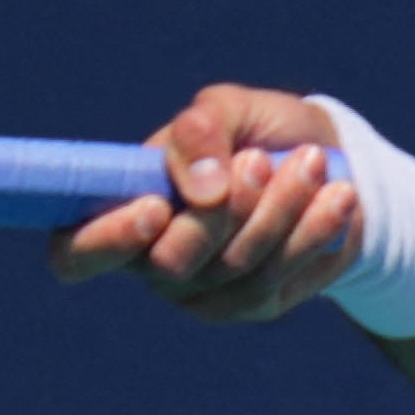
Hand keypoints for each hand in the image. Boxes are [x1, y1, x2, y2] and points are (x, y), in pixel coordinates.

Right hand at [45, 82, 363, 323]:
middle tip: (258, 161)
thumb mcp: (229, 110)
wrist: (328, 160)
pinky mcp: (254, 304)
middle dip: (223, 212)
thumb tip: (202, 185)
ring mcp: (203, 291)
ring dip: (278, 212)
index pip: (76, 254)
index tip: (155, 207)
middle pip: (170, 263)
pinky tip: (338, 198)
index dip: (104, 241)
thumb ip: (202, 130)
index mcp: (122, 212)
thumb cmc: (258, 132)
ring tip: (313, 162)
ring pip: (233, 270)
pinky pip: (278, 280)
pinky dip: (312, 233)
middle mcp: (152, 261)